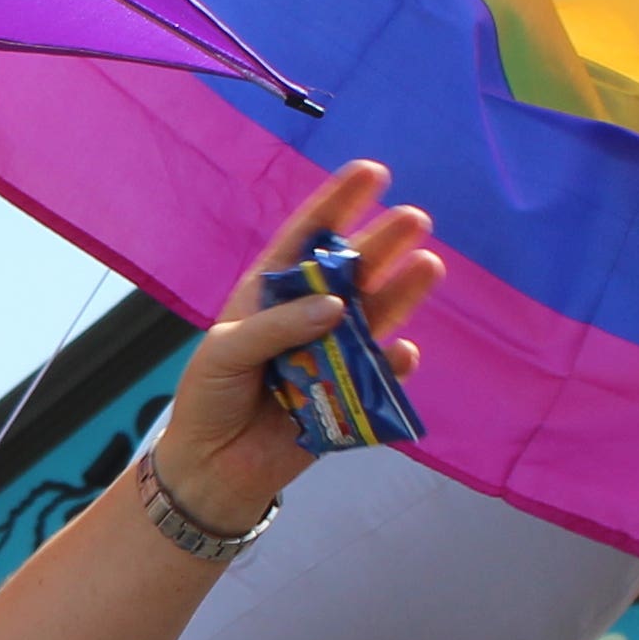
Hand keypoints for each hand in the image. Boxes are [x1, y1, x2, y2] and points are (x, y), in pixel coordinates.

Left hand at [141, 162, 446, 538]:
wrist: (212, 468)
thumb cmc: (208, 398)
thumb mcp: (226, 351)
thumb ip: (277, 326)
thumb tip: (336, 307)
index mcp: (271, 295)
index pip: (306, 239)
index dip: (338, 203)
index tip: (371, 171)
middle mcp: (307, 317)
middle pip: (350, 272)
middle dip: (382, 244)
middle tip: (415, 218)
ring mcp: (331, 355)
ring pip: (374, 316)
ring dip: (402, 292)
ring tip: (429, 265)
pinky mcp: (348, 397)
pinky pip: (379, 376)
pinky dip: (393, 365)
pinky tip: (404, 351)